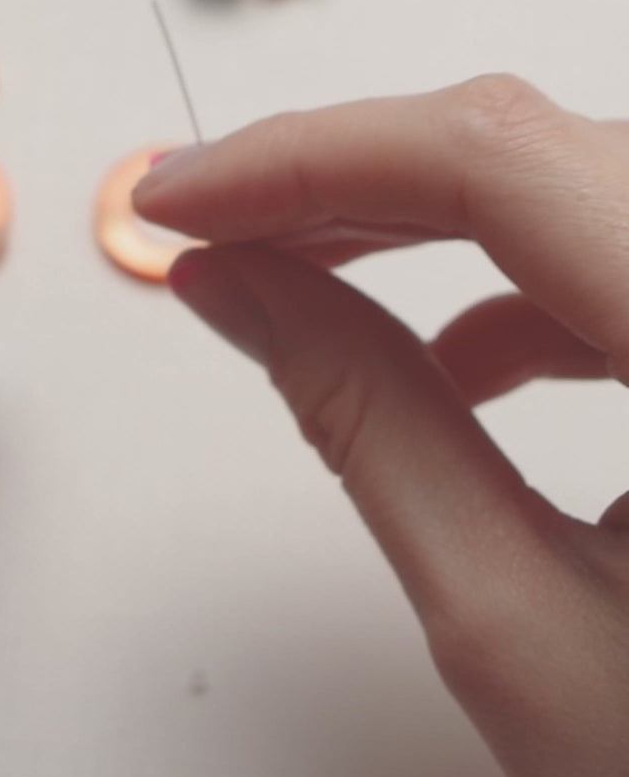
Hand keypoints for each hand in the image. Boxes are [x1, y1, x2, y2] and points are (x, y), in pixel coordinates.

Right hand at [135, 75, 628, 776]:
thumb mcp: (517, 622)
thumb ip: (366, 422)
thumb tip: (240, 288)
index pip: (500, 163)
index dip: (311, 158)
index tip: (189, 195)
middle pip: (522, 153)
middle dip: (334, 175)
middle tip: (209, 214)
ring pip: (557, 187)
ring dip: (403, 216)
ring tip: (287, 268)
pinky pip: (605, 252)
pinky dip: (496, 282)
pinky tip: (443, 353)